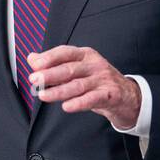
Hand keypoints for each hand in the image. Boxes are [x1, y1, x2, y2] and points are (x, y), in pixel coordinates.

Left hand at [27, 46, 141, 130]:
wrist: (127, 96)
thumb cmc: (98, 81)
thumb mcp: (78, 68)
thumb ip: (55, 64)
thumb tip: (32, 57)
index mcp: (85, 55)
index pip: (66, 52)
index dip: (50, 57)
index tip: (35, 64)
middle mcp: (94, 65)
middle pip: (70, 69)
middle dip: (50, 74)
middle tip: (35, 79)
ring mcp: (103, 79)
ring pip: (78, 85)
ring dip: (59, 91)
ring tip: (44, 95)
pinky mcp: (110, 95)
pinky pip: (93, 99)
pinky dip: (79, 103)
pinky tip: (67, 106)